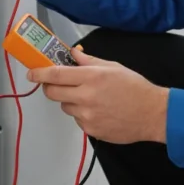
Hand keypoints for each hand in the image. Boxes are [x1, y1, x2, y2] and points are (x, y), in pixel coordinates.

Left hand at [29, 47, 168, 144]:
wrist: (152, 114)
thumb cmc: (135, 88)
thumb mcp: (113, 66)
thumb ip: (89, 61)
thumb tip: (72, 53)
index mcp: (91, 77)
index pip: (55, 74)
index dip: (39, 73)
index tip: (32, 73)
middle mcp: (86, 97)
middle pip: (52, 93)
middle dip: (50, 87)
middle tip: (56, 83)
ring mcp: (87, 116)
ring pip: (65, 107)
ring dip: (70, 100)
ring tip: (90, 98)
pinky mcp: (90, 130)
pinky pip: (77, 119)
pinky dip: (82, 114)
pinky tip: (99, 110)